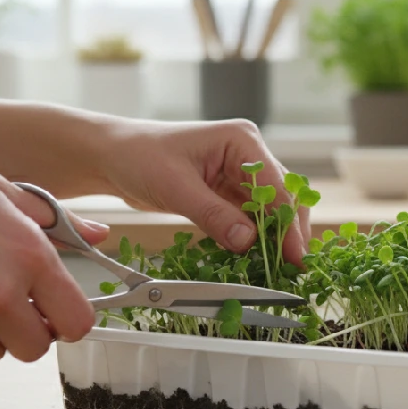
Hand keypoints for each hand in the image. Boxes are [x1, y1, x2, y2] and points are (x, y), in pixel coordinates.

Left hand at [101, 119, 310, 265]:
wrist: (112, 157)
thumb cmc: (139, 156)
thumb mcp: (176, 187)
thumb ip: (214, 214)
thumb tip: (248, 240)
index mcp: (241, 141)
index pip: (276, 186)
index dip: (287, 223)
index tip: (295, 255)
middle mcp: (247, 154)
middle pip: (281, 198)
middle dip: (286, 232)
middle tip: (292, 267)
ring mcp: (238, 174)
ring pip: (268, 211)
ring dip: (271, 238)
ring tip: (277, 267)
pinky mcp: (226, 192)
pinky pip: (248, 218)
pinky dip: (252, 238)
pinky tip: (255, 258)